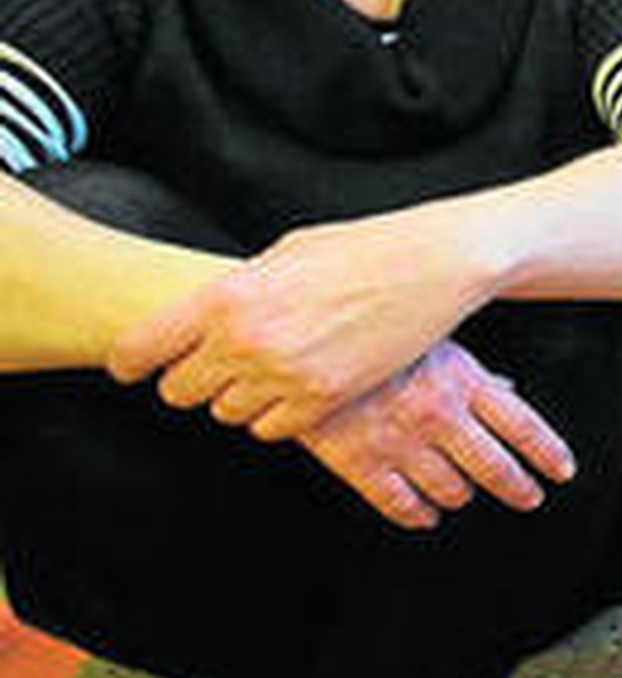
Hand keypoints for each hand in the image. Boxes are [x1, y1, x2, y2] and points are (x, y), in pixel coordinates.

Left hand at [106, 209, 487, 437]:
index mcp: (228, 296)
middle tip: (223, 362)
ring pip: (226, 414)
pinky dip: (277, 415)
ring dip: (240, 397)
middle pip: (179, 392)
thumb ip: (236, 290)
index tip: (139, 366)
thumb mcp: (283, 253)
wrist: (434, 265)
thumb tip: (203, 319)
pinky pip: (271, 430)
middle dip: (194, 380)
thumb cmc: (360, 248)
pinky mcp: (324, 400)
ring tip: (273, 367)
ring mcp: (285, 375)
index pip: (140, 350)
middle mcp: (247, 341)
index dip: (131, 362)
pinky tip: (299, 384)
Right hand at [292, 339, 575, 530]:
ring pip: (452, 492)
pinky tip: (424, 514)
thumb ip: (471, 370)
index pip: (522, 426)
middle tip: (528, 497)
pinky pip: (401, 506)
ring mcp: (401, 443)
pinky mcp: (362, 464)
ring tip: (464, 493)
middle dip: (518, 488)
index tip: (561, 471)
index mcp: (461, 380)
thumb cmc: (371, 327)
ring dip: (462, 496)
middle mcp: (438, 416)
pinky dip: (418, 515)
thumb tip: (508, 389)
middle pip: (495, 467)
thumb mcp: (432, 337)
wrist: (301, 335)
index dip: (548, 453)